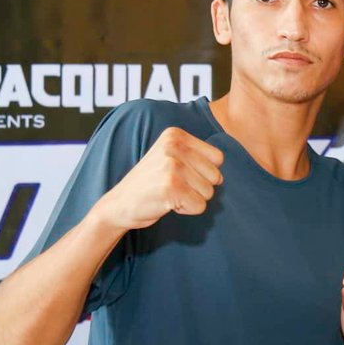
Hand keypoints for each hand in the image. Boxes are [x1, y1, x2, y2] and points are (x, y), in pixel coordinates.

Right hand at [94, 127, 224, 230]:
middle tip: (172, 186)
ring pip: (209, 192)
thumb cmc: (151, 183)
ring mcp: (172, 166)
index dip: (204, 173)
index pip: (218, 158)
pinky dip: (186, 209)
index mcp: (176, 135)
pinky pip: (200, 205)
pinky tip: (168, 203)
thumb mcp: (171, 157)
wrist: (120, 203)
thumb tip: (223, 174)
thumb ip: (197, 157)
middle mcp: (174, 146)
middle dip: (198, 187)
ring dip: (191, 199)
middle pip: (215, 176)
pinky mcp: (172, 187)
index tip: (180, 174)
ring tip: (169, 193)